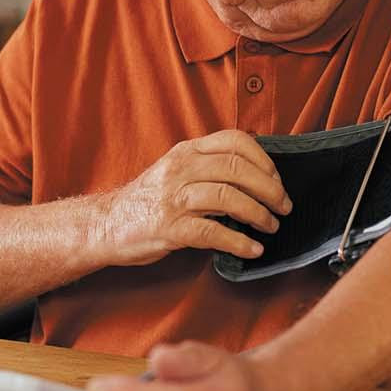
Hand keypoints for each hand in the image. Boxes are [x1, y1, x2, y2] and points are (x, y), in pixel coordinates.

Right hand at [101, 129, 291, 267]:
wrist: (107, 225)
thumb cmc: (150, 200)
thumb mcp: (177, 170)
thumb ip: (209, 167)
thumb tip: (257, 177)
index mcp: (187, 151)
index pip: (235, 141)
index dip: (264, 159)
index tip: (277, 179)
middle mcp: (180, 169)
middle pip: (237, 169)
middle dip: (269, 189)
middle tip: (283, 206)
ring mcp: (173, 198)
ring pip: (228, 197)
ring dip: (258, 214)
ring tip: (271, 226)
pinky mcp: (169, 228)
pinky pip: (212, 232)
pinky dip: (238, 242)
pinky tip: (252, 249)